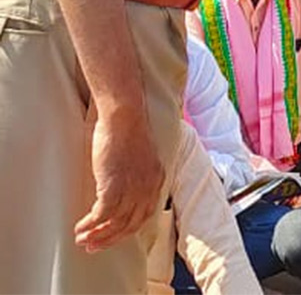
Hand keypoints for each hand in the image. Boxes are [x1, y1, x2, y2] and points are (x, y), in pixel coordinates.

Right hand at [75, 106, 164, 250]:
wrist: (123, 116)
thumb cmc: (127, 130)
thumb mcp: (139, 155)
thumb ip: (136, 173)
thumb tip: (121, 185)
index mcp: (157, 179)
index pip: (145, 214)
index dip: (127, 228)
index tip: (112, 236)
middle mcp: (149, 187)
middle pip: (132, 225)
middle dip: (111, 238)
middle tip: (93, 246)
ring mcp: (133, 188)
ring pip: (116, 224)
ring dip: (97, 235)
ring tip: (82, 239)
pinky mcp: (115, 187)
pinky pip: (102, 216)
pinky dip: (90, 225)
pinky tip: (79, 227)